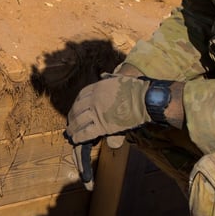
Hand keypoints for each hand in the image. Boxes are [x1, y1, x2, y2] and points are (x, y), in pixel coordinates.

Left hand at [65, 75, 150, 189]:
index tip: (75, 109)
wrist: (144, 98)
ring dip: (73, 129)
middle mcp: (93, 99)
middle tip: (70, 123)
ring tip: (70, 134)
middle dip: (72, 117)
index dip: (76, 104)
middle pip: (77, 109)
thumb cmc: (136, 89)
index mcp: (97, 87)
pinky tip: (76, 140)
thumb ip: (109, 78)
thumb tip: (103, 75)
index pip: (81, 96)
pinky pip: (86, 132)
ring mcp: (96, 112)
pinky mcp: (102, 125)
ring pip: (79, 122)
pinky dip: (79, 137)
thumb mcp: (119, 79)